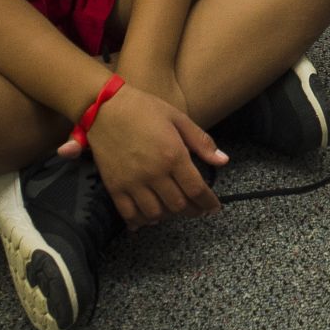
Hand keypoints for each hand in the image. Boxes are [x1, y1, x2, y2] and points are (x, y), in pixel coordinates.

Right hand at [65, 83, 225, 227]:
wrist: (105, 108)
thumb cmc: (145, 109)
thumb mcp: (179, 119)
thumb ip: (201, 142)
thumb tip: (223, 161)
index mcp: (173, 155)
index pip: (196, 189)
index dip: (208, 202)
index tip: (214, 208)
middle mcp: (154, 174)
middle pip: (178, 205)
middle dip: (192, 210)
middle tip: (197, 209)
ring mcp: (132, 183)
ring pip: (155, 213)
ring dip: (167, 215)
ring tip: (173, 210)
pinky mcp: (114, 187)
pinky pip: (128, 214)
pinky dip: (140, 221)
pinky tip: (147, 219)